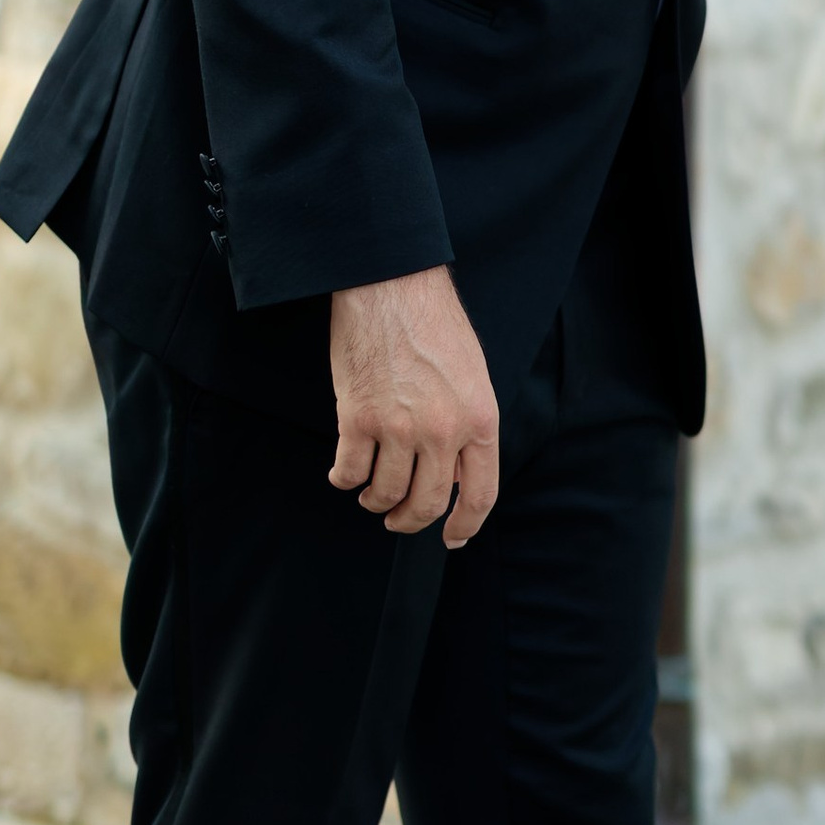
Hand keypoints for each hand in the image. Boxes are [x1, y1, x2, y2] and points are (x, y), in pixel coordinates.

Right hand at [328, 266, 500, 548]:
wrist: (391, 288)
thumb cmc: (434, 325)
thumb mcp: (472, 378)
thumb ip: (468, 428)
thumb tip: (453, 476)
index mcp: (480, 420)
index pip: (480, 494)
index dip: (464, 524)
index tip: (451, 537)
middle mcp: (443, 431)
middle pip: (426, 503)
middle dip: (411, 521)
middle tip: (399, 521)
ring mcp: (399, 428)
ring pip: (385, 493)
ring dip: (376, 501)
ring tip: (372, 494)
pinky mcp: (357, 419)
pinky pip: (349, 472)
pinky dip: (344, 480)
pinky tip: (344, 474)